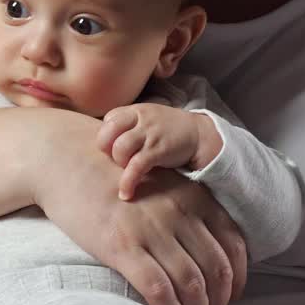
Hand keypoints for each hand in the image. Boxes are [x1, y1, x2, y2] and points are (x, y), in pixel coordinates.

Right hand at [32, 112, 246, 304]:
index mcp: (193, 196)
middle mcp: (178, 212)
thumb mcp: (161, 182)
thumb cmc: (113, 174)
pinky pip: (158, 288)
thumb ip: (186, 208)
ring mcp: (150, 229)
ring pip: (191, 283)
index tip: (230, 295)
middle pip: (215, 269)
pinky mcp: (122, 245)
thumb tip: (206, 248)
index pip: (233, 245)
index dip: (237, 278)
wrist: (68, 159)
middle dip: (218, 301)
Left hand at [95, 103, 215, 200]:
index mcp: (134, 111)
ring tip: (127, 170)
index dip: (107, 137)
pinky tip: (125, 193)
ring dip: (119, 164)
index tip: (114, 148)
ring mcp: (149, 134)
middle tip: (118, 159)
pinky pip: (135, 167)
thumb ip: (128, 125)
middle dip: (107, 150)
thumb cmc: (167, 129)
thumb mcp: (147, 119)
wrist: (198, 134)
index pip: (108, 120)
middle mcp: (140, 120)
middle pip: (108, 133)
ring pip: (120, 149)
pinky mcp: (158, 151)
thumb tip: (105, 144)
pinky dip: (127, 182)